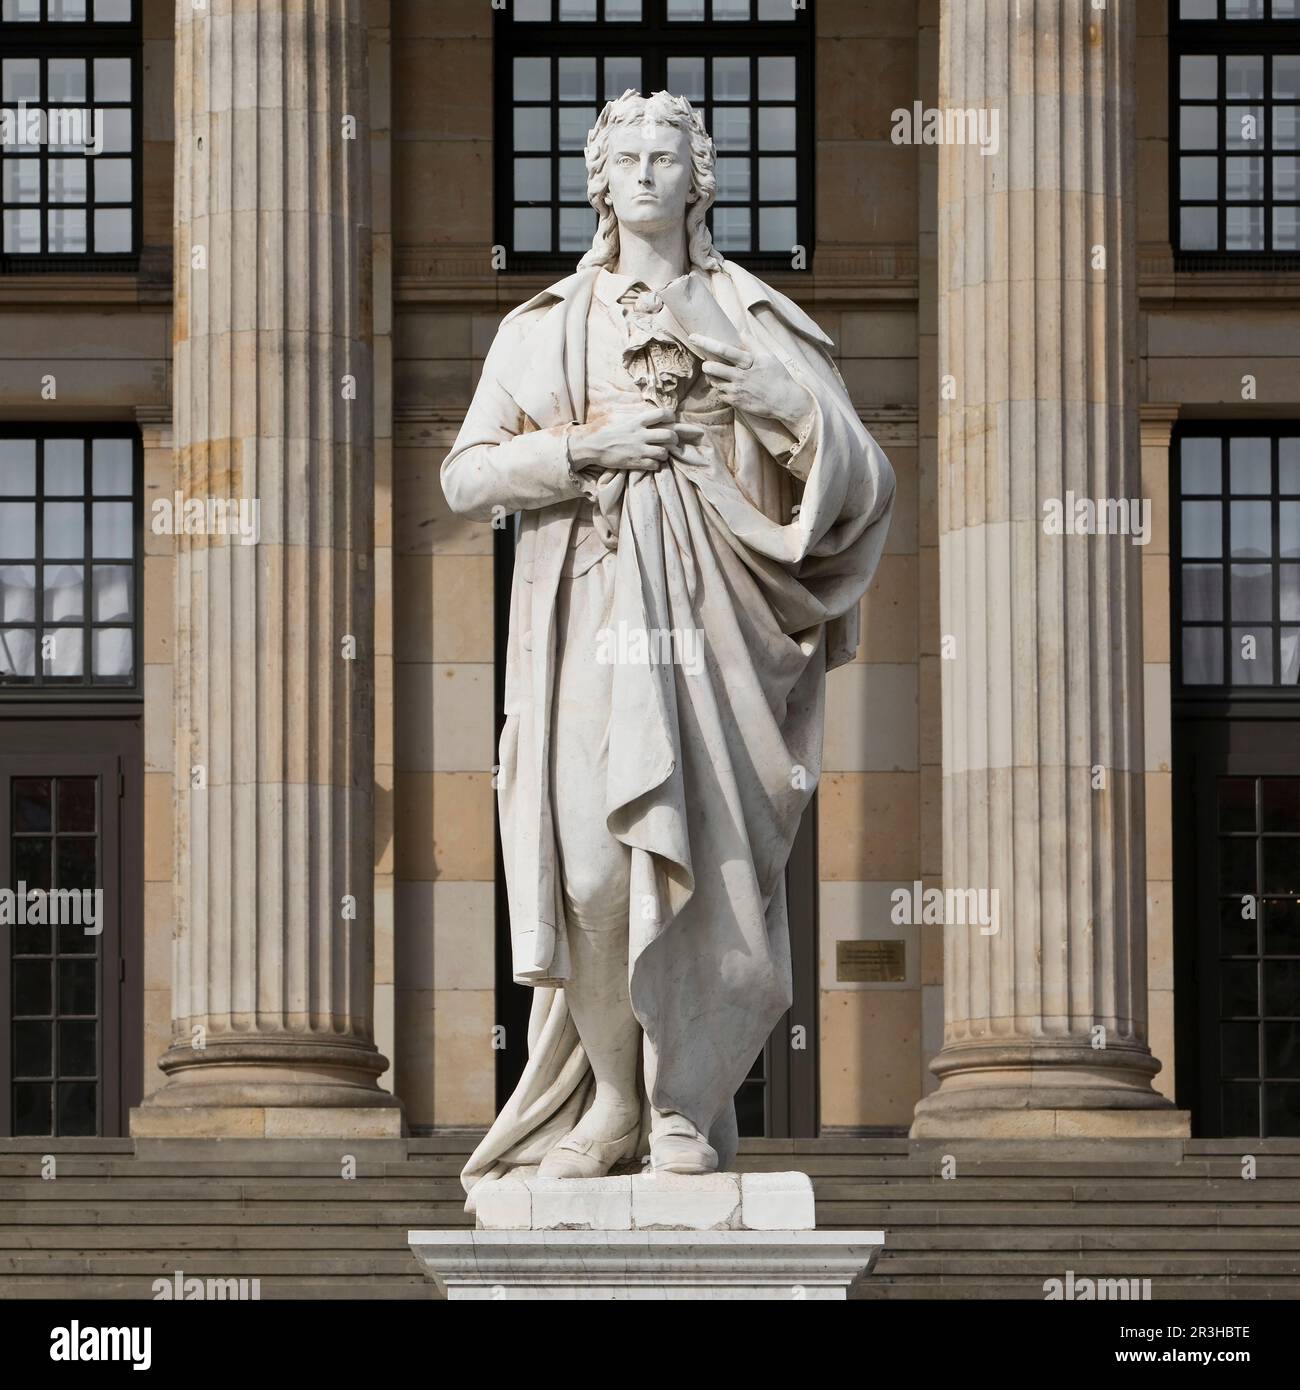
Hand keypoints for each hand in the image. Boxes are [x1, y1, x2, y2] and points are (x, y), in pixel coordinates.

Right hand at [568, 407, 703, 472]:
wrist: (590, 445)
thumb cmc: (602, 428)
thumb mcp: (618, 415)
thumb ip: (633, 414)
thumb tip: (645, 410)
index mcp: (637, 420)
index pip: (662, 414)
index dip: (671, 417)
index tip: (671, 420)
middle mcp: (640, 434)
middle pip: (669, 435)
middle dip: (674, 438)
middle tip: (671, 440)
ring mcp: (638, 450)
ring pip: (664, 453)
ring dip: (665, 453)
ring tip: (661, 452)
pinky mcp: (635, 462)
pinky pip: (654, 465)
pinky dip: (656, 464)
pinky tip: (651, 461)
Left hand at [689, 334, 812, 433]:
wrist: (785, 402)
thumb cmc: (778, 376)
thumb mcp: (768, 356)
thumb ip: (752, 343)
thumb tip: (741, 331)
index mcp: (748, 362)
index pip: (724, 350)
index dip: (706, 342)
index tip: (693, 337)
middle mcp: (741, 376)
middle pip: (713, 368)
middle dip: (707, 365)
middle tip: (709, 364)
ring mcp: (737, 391)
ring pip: (714, 382)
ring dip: (713, 378)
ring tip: (721, 376)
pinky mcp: (736, 402)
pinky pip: (720, 394)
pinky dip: (721, 389)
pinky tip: (729, 387)